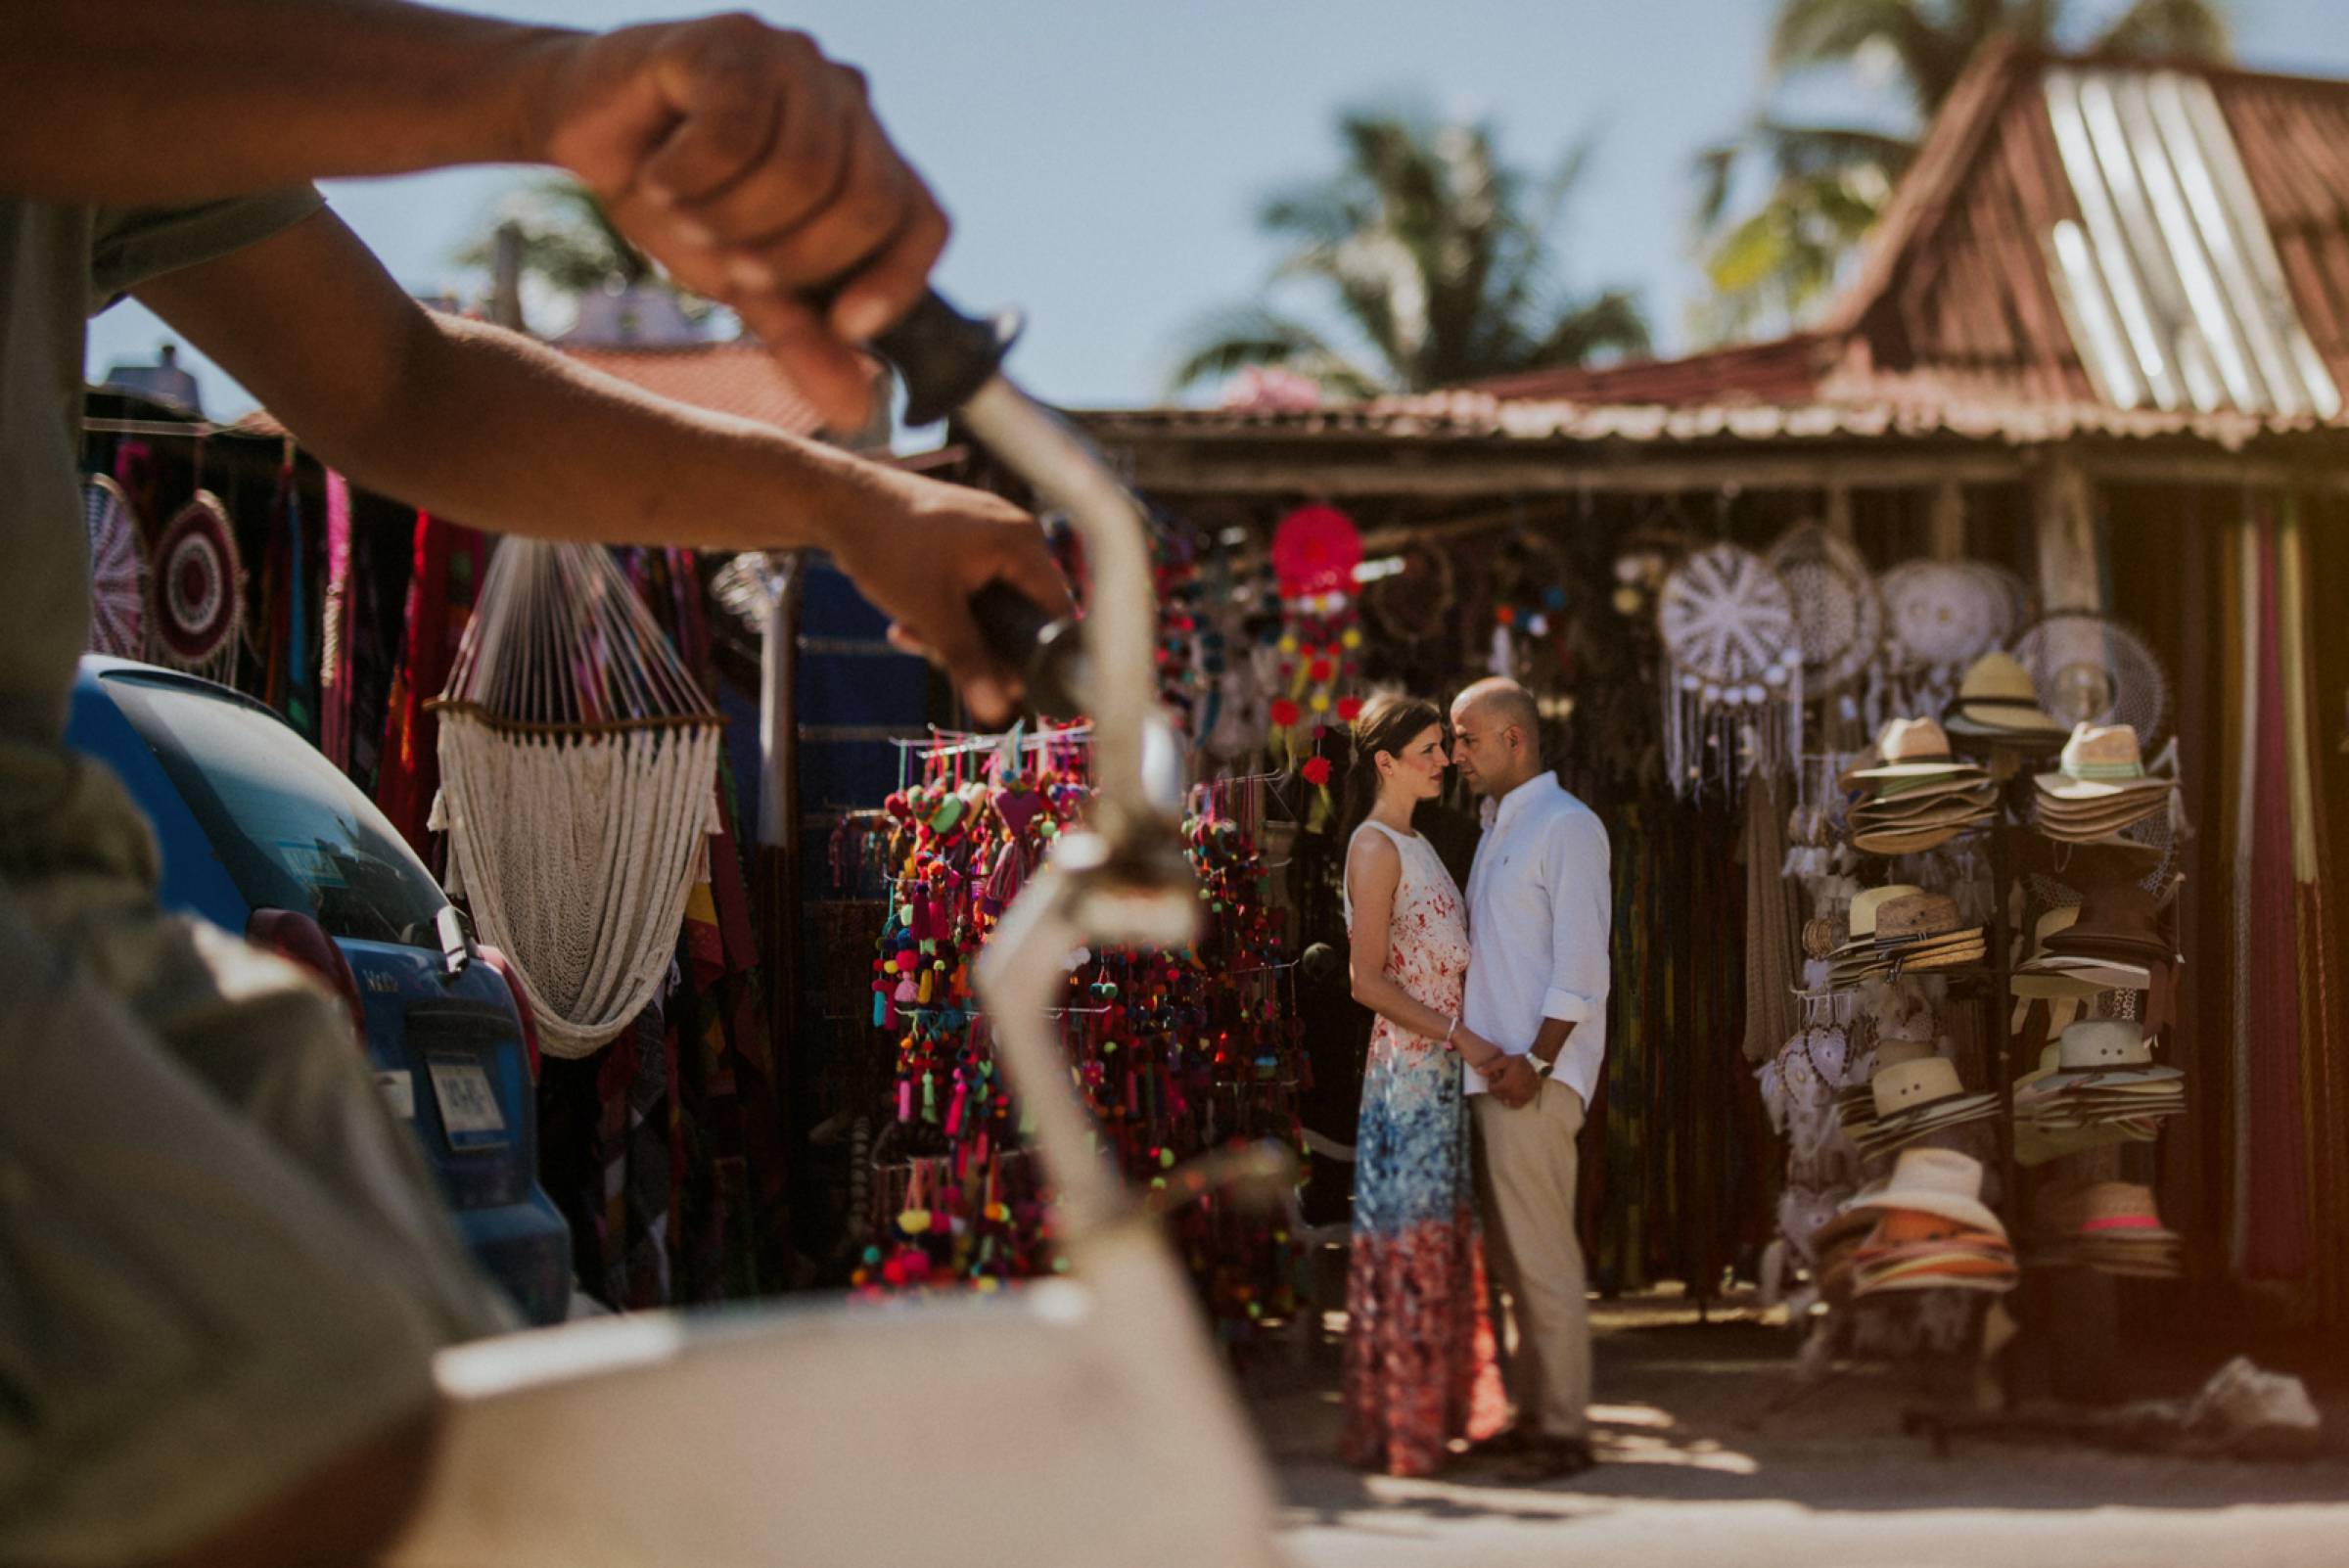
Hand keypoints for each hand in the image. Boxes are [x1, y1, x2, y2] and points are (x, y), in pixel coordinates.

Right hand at [535, 15, 948, 430]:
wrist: (583, 128)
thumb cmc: (678, 200)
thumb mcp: (743, 281)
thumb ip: (801, 338)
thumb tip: (855, 411)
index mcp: (866, 158)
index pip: (922, 221)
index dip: (897, 280)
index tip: (848, 327)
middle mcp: (845, 102)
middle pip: (864, 202)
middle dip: (795, 259)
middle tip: (731, 268)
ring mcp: (796, 61)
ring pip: (803, 168)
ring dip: (730, 217)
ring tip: (684, 214)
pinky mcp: (734, 40)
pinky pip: (736, 128)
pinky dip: (689, 174)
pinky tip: (657, 173)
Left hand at [825, 468, 1072, 724]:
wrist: (836, 500)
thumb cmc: (886, 547)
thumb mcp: (930, 613)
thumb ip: (969, 662)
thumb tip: (998, 713)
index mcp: (1021, 543)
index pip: (1056, 611)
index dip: (1038, 652)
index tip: (1012, 683)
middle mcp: (1016, 532)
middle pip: (1020, 611)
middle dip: (977, 643)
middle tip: (937, 654)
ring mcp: (991, 530)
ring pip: (990, 602)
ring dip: (952, 629)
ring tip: (908, 632)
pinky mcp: (966, 535)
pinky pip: (972, 584)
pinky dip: (944, 607)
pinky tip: (905, 620)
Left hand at [1486, 1055, 1539, 1109]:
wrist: (1536, 1065)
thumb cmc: (1519, 1062)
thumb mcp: (1503, 1061)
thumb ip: (1490, 1067)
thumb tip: (1477, 1071)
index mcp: (1505, 1085)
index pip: (1492, 1090)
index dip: (1492, 1083)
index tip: (1496, 1077)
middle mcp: (1512, 1094)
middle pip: (1499, 1097)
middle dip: (1497, 1090)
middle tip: (1502, 1081)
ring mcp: (1520, 1097)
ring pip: (1507, 1102)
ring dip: (1505, 1097)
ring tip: (1507, 1087)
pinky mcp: (1527, 1098)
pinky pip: (1518, 1104)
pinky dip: (1514, 1101)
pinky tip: (1514, 1093)